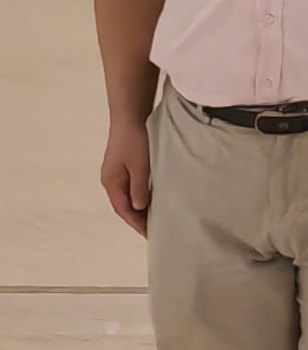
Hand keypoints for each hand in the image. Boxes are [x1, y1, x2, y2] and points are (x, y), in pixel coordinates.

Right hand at [99, 112, 151, 235]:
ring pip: (128, 195)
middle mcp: (111, 179)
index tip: (149, 233)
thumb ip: (139, 187)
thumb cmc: (135, 141)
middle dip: (138, 217)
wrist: (131, 116)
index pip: (123, 209)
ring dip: (140, 206)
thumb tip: (139, 208)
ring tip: (155, 217)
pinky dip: (141, 194)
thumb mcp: (140, 166)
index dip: (136, 222)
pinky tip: (152, 197)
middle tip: (155, 229)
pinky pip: (132, 186)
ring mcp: (117, 172)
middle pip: (124, 204)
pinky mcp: (125, 164)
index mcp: (111, 182)